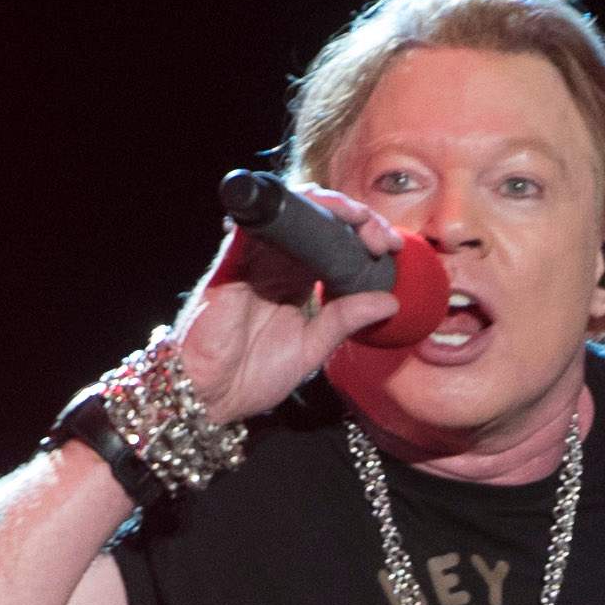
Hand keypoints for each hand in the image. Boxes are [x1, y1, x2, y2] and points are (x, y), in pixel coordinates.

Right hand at [161, 190, 403, 424]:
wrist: (211, 396)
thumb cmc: (254, 375)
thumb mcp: (312, 348)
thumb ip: (346, 320)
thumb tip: (391, 300)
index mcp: (297, 280)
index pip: (332, 243)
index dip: (363, 237)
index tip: (392, 249)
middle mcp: (276, 263)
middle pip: (315, 220)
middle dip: (354, 217)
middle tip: (382, 237)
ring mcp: (253, 260)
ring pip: (288, 214)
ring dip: (326, 209)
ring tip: (359, 220)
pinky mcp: (230, 264)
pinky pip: (251, 228)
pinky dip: (279, 213)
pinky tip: (310, 211)